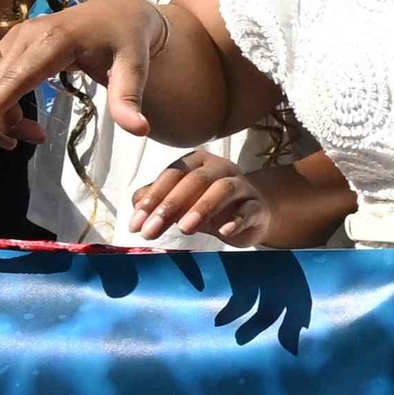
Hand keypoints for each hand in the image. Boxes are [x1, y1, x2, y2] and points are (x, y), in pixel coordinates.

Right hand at [0, 0, 165, 147]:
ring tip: (12, 139)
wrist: (117, 12)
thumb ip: (130, 98)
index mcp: (53, 40)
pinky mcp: (7, 45)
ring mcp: (12, 39)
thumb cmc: (126, 40)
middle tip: (30, 140)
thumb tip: (139, 129)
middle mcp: (24, 36)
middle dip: (0, 120)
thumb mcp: (135, 67)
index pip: (15, 77)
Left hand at [129, 150, 272, 246]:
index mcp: (198, 162)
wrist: (250, 216)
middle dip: (170, 205)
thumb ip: (156, 200)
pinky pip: (249, 209)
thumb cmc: (207, 206)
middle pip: (195, 180)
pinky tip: (224, 231)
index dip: (152, 198)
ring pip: (224, 188)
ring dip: (203, 207)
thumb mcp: (179, 202)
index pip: (172, 174)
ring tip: (184, 229)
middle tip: (151, 232)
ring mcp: (243, 185)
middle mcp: (221, 167)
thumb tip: (136, 203)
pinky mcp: (258, 206)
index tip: (135, 225)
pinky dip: (237, 219)